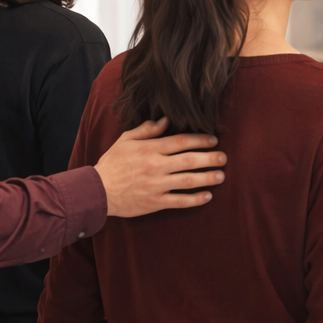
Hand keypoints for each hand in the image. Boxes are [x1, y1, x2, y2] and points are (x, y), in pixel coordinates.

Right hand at [93, 118, 226, 217]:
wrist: (98, 190)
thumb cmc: (112, 163)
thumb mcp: (126, 140)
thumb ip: (146, 130)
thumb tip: (166, 120)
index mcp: (150, 149)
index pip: (180, 141)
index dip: (200, 140)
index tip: (213, 140)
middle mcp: (156, 166)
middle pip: (189, 160)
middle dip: (210, 158)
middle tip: (224, 157)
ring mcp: (156, 185)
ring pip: (188, 181)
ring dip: (207, 178)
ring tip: (221, 176)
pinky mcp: (155, 202)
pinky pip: (179, 201)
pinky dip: (195, 199)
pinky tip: (207, 196)